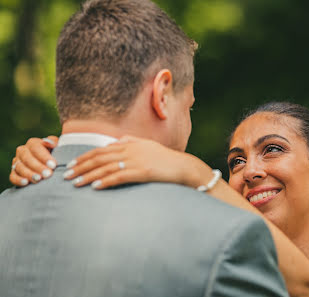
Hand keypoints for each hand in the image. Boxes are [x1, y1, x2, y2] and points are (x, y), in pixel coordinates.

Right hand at [10, 136, 58, 185]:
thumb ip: (55, 143)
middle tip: (47, 174)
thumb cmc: (56, 155)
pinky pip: (13, 176)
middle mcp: (23, 151)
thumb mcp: (58, 147)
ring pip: (19, 167)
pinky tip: (26, 183)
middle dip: (38, 166)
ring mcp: (17, 162)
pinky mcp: (14, 172)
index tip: (53, 165)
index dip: (44, 157)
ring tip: (38, 179)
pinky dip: (18, 180)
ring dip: (29, 174)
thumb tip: (52, 144)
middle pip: (27, 157)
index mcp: (33, 143)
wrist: (50, 166)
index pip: (36, 148)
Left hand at [64, 136, 211, 189]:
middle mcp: (130, 150)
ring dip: (88, 175)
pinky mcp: (142, 172)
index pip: (101, 149)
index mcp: (129, 144)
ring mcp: (136, 161)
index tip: (72, 165)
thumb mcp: (148, 145)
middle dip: (81, 167)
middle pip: (99, 158)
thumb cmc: (166, 158)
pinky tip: (95, 187)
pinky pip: (119, 176)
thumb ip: (131, 141)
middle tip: (66, 176)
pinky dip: (105, 181)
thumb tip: (116, 141)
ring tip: (75, 183)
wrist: (183, 167)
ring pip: (106, 167)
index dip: (84, 157)